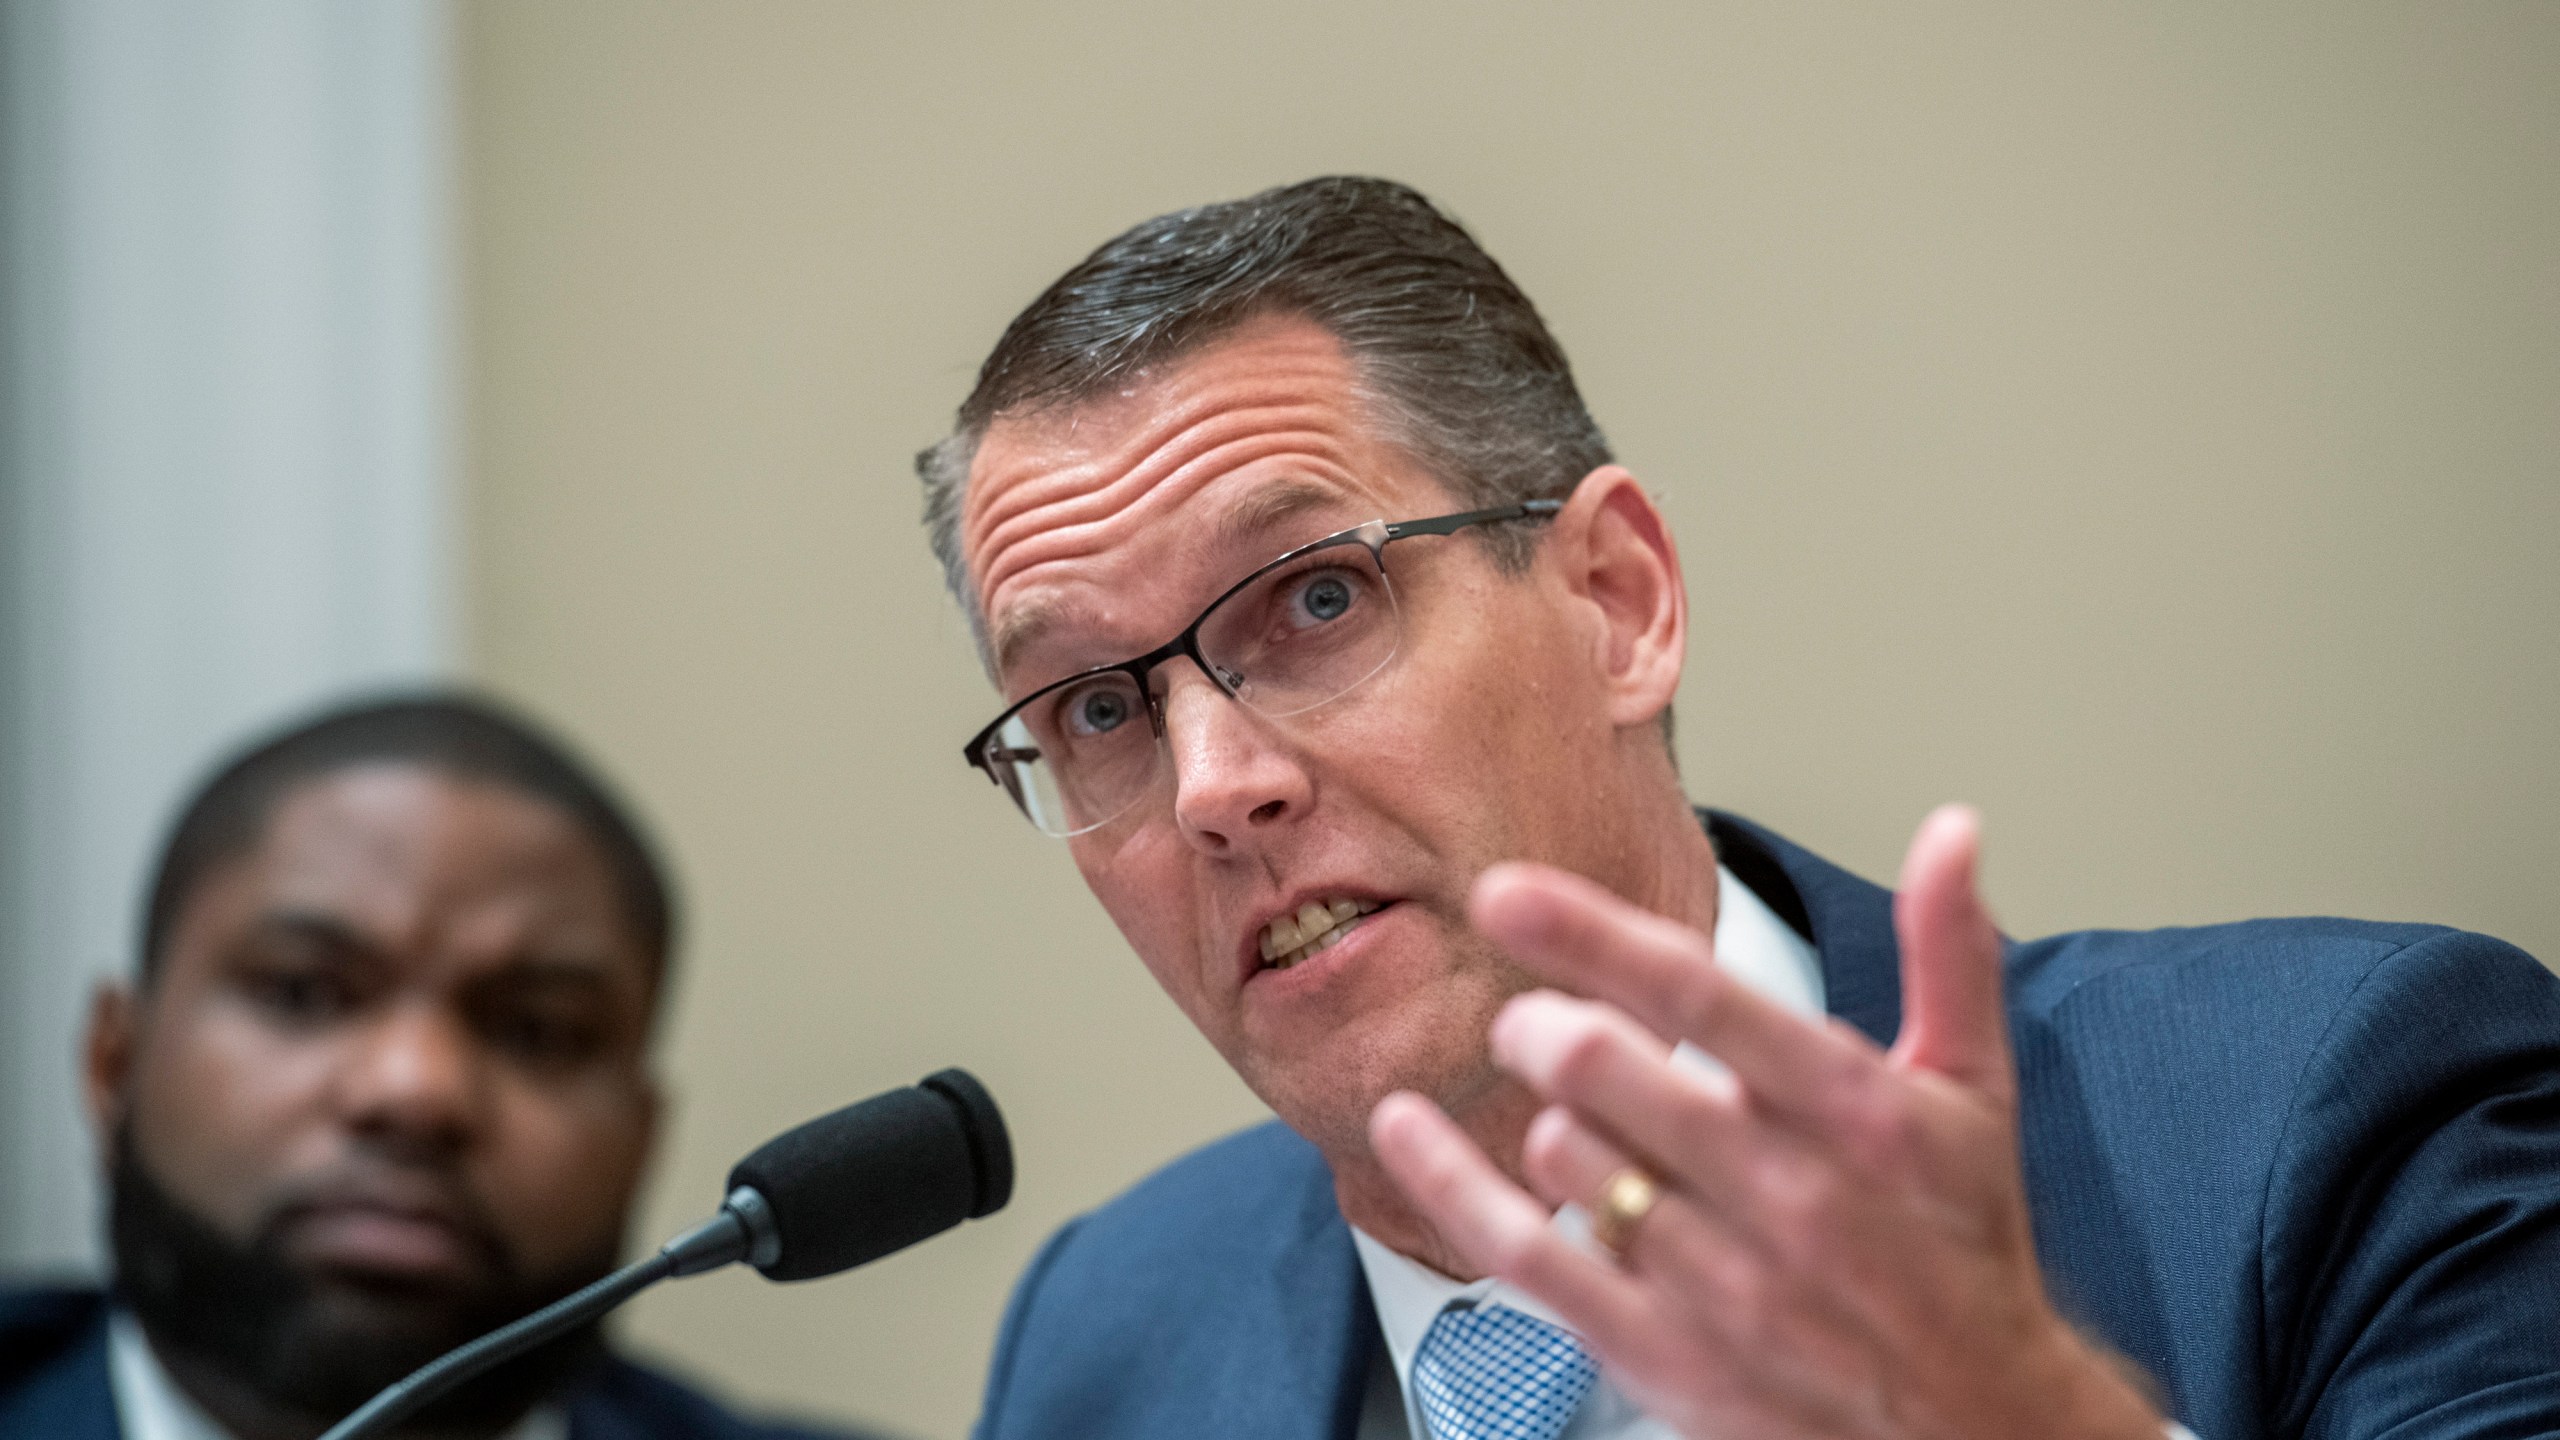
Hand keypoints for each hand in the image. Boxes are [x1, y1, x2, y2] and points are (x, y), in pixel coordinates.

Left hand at [1369, 806, 2163, 1439]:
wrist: (1977, 1428)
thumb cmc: (1964, 1250)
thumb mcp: (1976, 1094)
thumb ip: (1948, 954)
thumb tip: (1950, 831)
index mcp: (1851, 1109)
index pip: (1699, 992)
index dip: (1588, 933)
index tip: (1507, 891)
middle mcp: (1782, 1189)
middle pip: (1600, 1066)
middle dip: (1540, 1024)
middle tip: (1534, 1020)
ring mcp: (1716, 1277)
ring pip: (1565, 1153)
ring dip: (1544, 1112)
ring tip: (1576, 1113)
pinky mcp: (1662, 1350)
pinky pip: (1523, 1252)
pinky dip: (1449, 1183)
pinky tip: (1405, 1131)